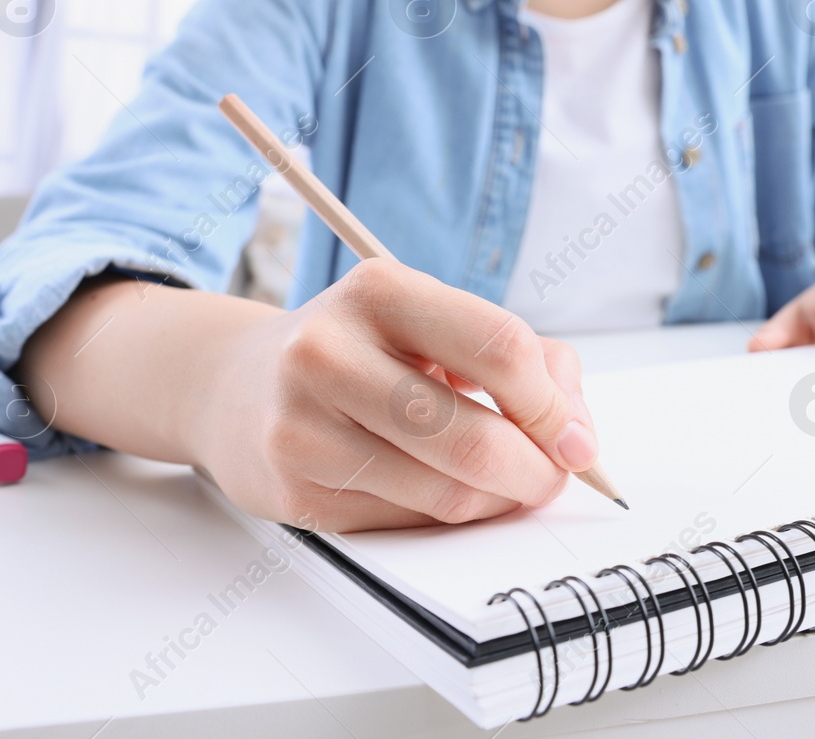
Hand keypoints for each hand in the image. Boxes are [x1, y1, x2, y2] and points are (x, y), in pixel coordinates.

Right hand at [193, 258, 597, 532]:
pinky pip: (406, 522)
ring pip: (445, 493)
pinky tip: (434, 486)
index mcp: (379, 291)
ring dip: (495, 501)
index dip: (554, 406)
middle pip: (475, 438)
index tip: (575, 438)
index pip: (500, 349)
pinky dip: (443, 514)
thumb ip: (525, 359)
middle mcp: (327, 352)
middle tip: (551, 477)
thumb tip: (578, 434)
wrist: (236, 386)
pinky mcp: (293, 491)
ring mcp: (302, 426)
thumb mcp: (433, 321)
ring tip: (499, 483)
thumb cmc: (361, 350)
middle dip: (535, 472)